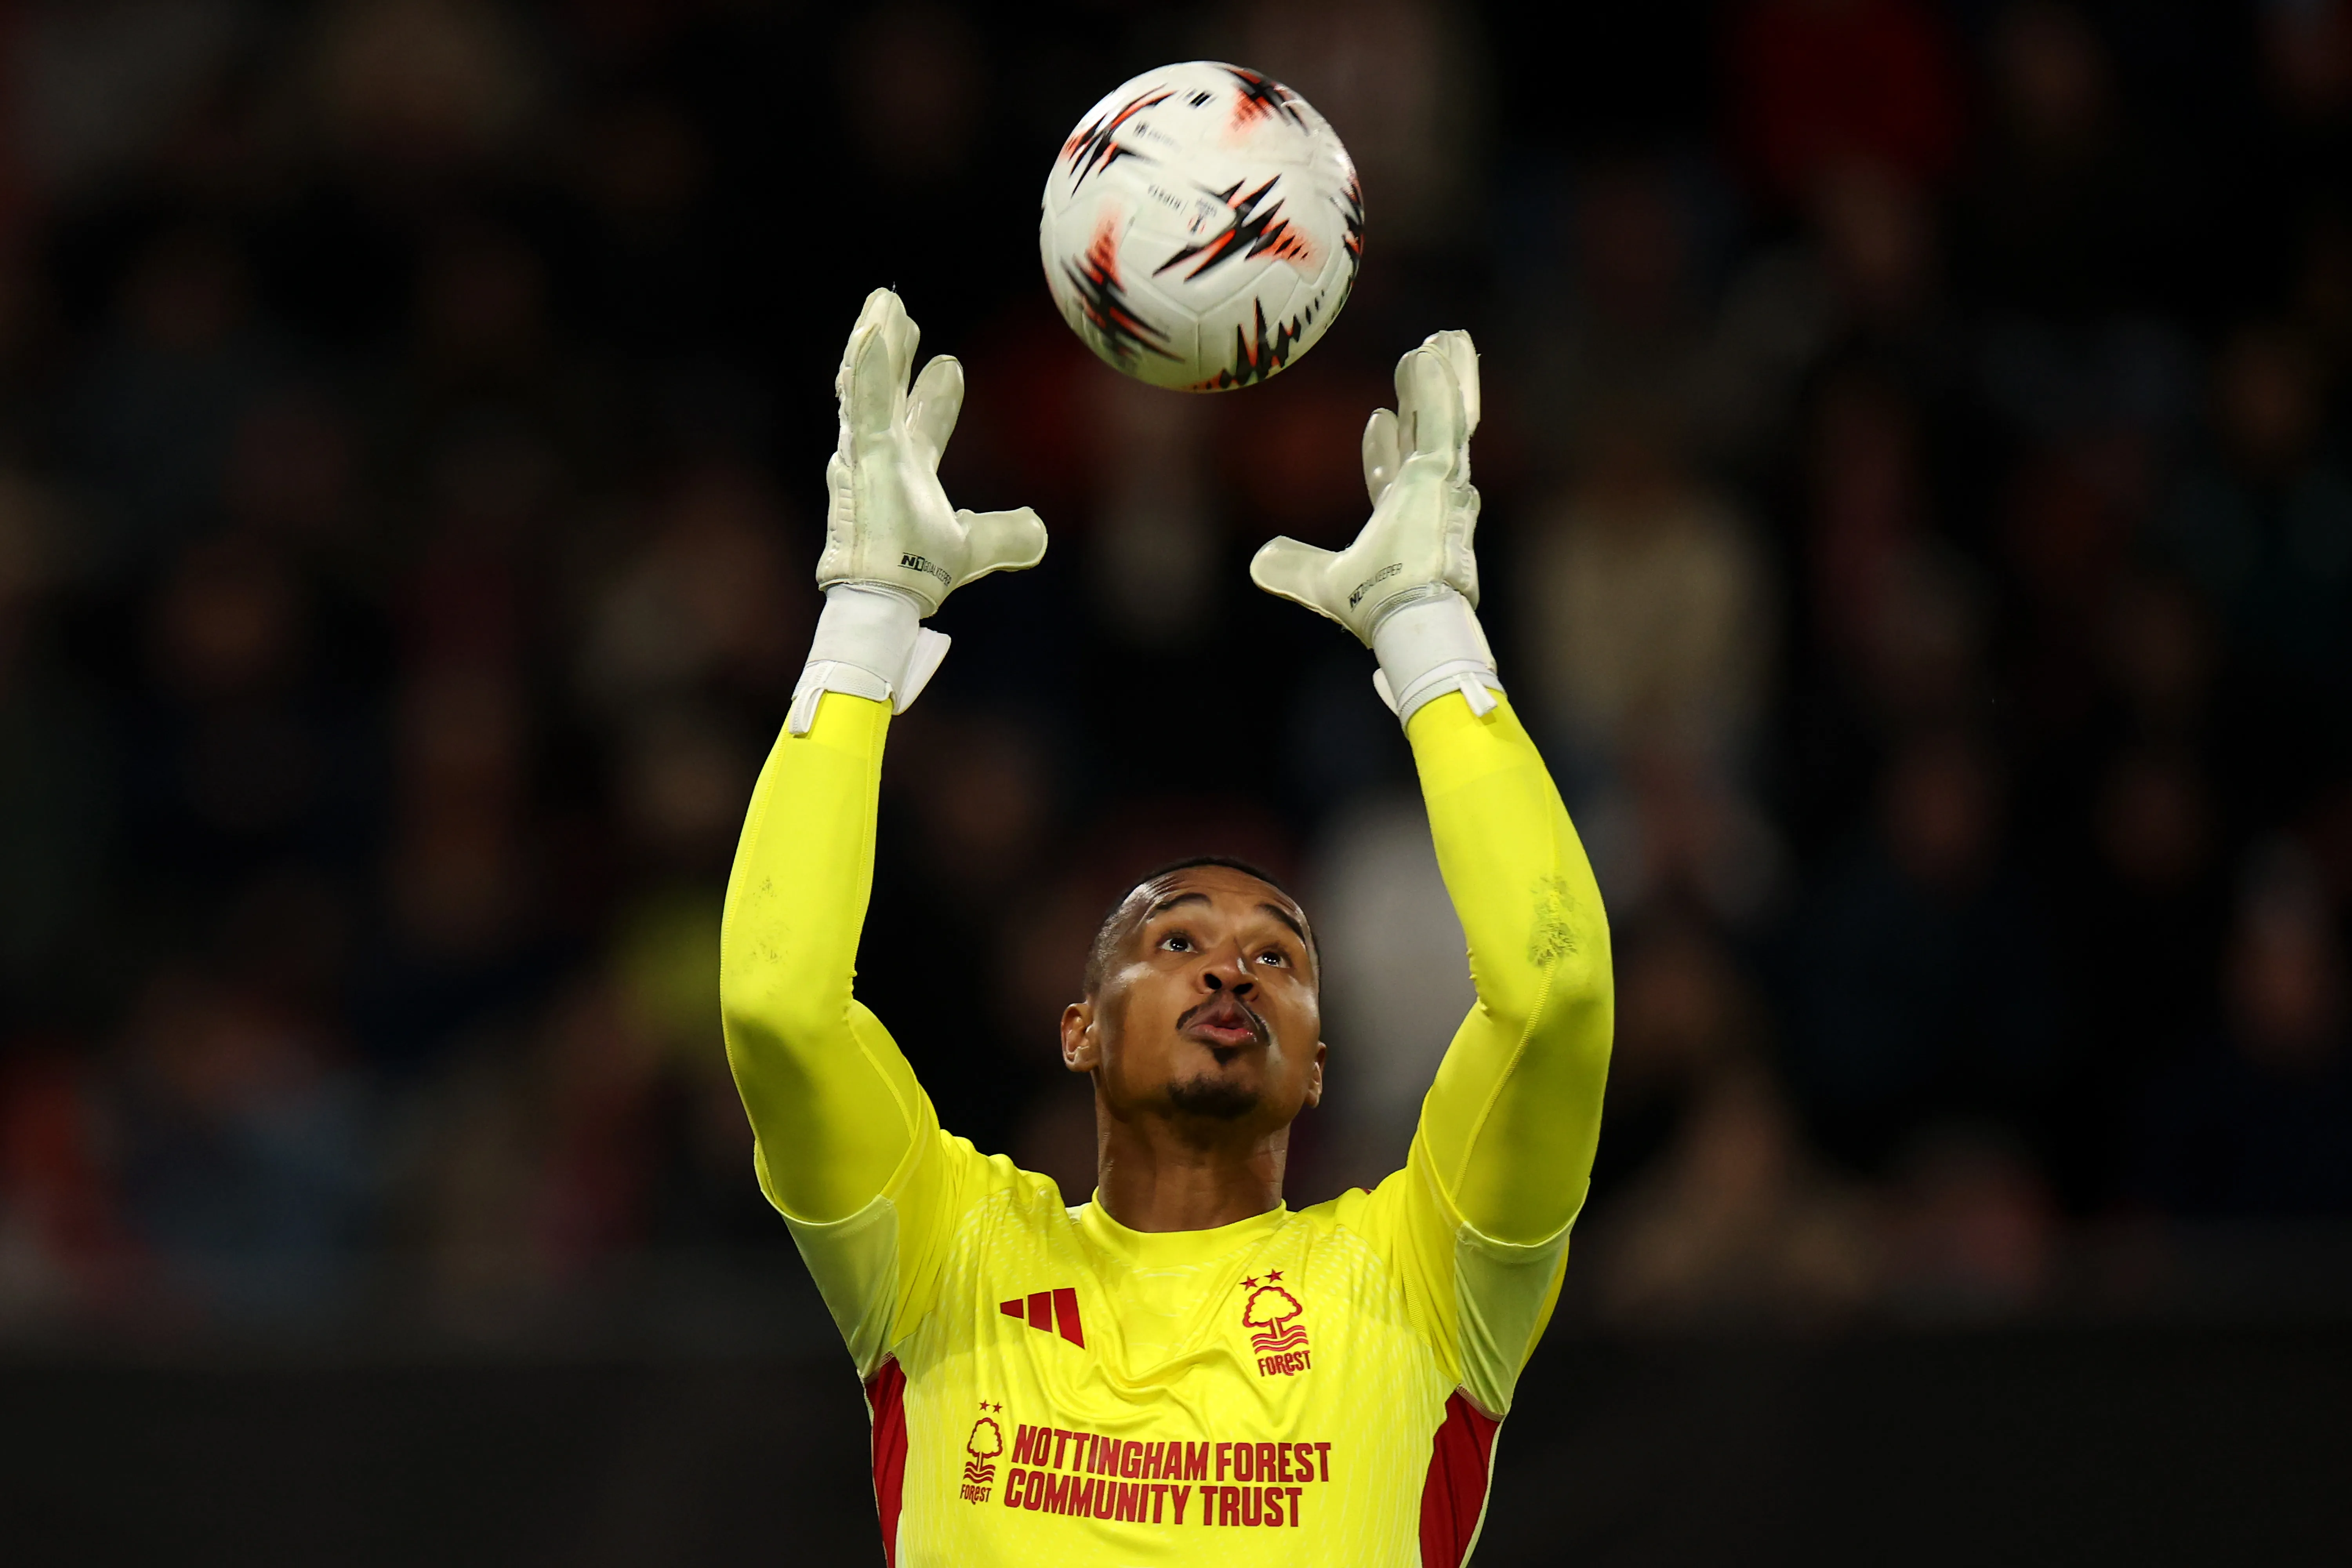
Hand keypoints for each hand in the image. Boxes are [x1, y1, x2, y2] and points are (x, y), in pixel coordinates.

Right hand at [818, 288, 1046, 616]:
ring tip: (884, 302)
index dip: (936, 395)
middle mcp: (882, 454)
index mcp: (906, 470)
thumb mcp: (974, 547)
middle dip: (893, 351)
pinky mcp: (866, 453)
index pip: (922, 422)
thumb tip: (1038, 529)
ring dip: (876, 339)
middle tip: (897, 312)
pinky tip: (875, 329)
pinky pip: (865, 400)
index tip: (949, 364)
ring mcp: (869, 450)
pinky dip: (869, 365)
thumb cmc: (918, 573)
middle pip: (888, 389)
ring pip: (869, 383)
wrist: (893, 597)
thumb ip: (1005, 535)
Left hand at [1248, 330, 1480, 643]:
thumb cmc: (1375, 608)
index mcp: (1401, 519)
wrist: (1406, 617)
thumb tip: (1259, 561)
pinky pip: (1443, 421)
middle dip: (1427, 398)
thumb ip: (1292, 568)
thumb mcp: (1321, 583)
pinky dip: (1440, 387)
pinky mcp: (1444, 475)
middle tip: (1427, 362)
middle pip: (1428, 433)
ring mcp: (1441, 484)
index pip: (1392, 472)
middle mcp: (1427, 497)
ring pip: (1445, 417)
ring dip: (1445, 377)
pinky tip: (1433, 353)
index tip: (1378, 417)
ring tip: (1446, 339)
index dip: (1384, 447)